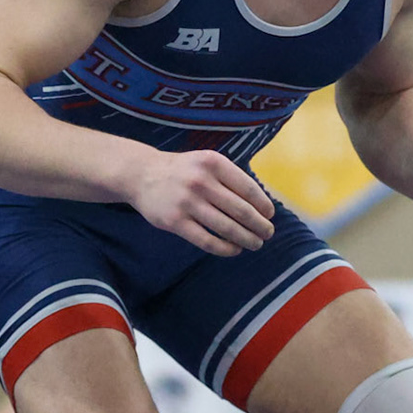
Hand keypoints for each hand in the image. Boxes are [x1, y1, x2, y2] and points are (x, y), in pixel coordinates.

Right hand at [130, 149, 276, 255]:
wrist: (142, 175)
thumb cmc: (184, 171)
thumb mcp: (207, 163)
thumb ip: (232, 178)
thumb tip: (263, 204)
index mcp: (214, 163)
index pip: (248, 188)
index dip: (263, 205)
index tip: (270, 215)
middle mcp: (201, 181)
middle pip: (241, 210)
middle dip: (260, 225)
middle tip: (268, 234)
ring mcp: (187, 202)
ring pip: (227, 228)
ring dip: (247, 239)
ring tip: (255, 244)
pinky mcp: (175, 222)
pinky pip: (207, 241)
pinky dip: (225, 248)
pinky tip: (234, 249)